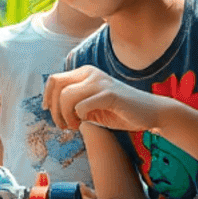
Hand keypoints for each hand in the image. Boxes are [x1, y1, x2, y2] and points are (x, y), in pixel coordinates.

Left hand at [44, 65, 163, 132]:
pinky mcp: (109, 94)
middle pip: (57, 85)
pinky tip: (87, 121)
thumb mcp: (92, 104)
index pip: (55, 79)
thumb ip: (74, 102)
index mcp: (85, 73)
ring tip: (75, 125)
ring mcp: (100, 82)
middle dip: (54, 109)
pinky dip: (80, 116)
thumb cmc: (119, 111)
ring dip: (66, 115)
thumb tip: (52, 108)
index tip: (48, 110)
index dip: (47, 96)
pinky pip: (82, 105)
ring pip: (66, 96)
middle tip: (63, 125)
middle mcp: (90, 73)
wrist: (150, 112)